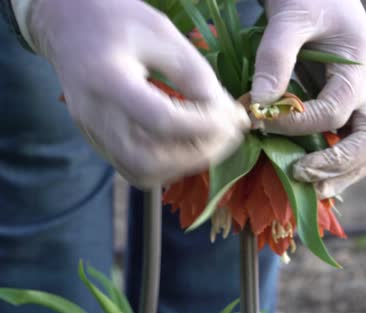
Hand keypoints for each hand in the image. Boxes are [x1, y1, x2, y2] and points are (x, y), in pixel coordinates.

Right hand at [26, 0, 249, 187]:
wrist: (66, 23)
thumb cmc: (116, 20)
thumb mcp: (163, 35)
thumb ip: (196, 76)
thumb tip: (229, 117)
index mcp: (107, 80)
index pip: (160, 121)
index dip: (204, 126)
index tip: (233, 118)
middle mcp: (95, 116)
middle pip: (149, 161)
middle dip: (199, 154)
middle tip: (228, 134)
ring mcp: (93, 134)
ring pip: (144, 173)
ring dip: (187, 164)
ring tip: (213, 138)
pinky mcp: (98, 142)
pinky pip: (136, 170)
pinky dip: (169, 164)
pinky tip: (189, 143)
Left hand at [251, 0, 365, 198]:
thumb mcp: (290, 17)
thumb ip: (276, 58)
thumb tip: (258, 104)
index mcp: (361, 66)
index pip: (335, 111)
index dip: (297, 124)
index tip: (261, 122)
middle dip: (340, 163)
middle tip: (302, 175)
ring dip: (346, 172)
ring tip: (314, 189)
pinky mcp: (354, 104)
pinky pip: (356, 140)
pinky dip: (341, 162)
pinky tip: (317, 175)